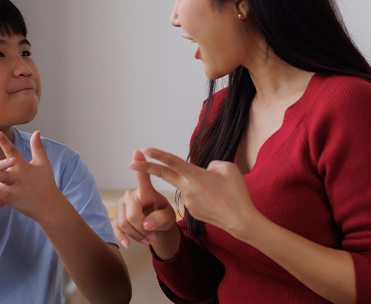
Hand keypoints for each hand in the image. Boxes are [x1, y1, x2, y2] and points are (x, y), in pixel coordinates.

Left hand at [0, 131, 66, 221]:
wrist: (49, 206)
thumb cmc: (45, 183)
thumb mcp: (43, 164)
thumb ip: (38, 147)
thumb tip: (36, 131)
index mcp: (24, 168)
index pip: (13, 153)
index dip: (5, 143)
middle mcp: (17, 179)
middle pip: (5, 175)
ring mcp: (13, 191)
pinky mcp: (10, 201)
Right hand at [113, 150, 178, 248]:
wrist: (156, 228)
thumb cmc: (163, 218)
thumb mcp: (168, 219)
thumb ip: (160, 220)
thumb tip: (146, 225)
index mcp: (146, 192)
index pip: (142, 178)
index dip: (140, 165)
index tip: (137, 152)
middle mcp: (131, 195)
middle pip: (132, 215)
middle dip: (143, 229)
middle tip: (153, 235)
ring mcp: (121, 205)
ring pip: (124, 224)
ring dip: (137, 236)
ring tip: (148, 239)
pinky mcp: (116, 216)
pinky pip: (116, 229)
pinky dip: (124, 238)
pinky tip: (128, 244)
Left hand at [129, 148, 261, 240]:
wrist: (241, 220)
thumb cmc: (237, 193)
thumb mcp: (228, 169)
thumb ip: (212, 165)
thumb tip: (204, 170)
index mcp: (195, 176)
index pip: (172, 162)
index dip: (158, 155)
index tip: (145, 150)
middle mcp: (187, 189)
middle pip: (164, 175)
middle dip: (145, 169)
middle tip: (129, 164)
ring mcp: (188, 202)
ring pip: (189, 186)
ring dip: (200, 186)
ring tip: (221, 194)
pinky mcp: (191, 212)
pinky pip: (194, 198)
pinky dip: (203, 197)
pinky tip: (216, 203)